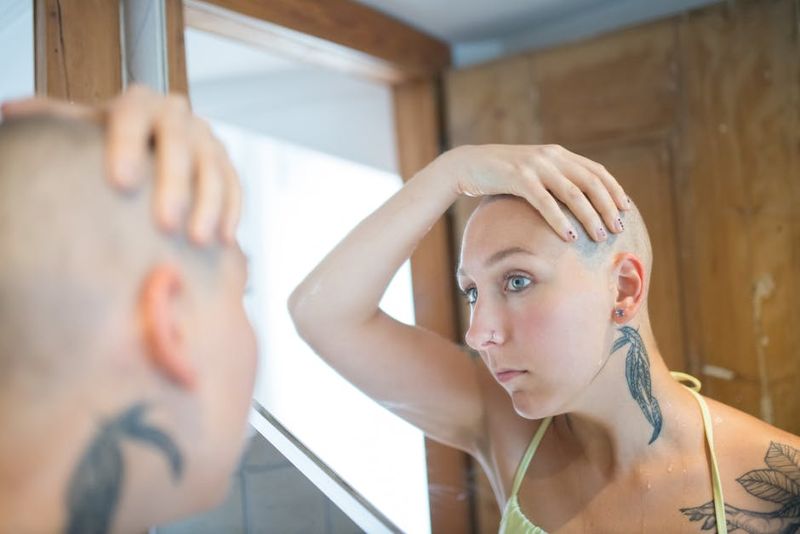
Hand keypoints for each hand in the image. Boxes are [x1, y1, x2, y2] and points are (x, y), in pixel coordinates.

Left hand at [1, 85, 239, 244]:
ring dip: (209, 203)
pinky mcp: (225, 162)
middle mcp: (176, 115)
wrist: (145, 154)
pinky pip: (235, 184)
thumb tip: (7, 113)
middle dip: (176, 184)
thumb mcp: (80, 131)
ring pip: (214, 166)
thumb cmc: (106, 148)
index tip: (120, 182)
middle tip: (165, 223)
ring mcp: (205, 138)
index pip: (135, 114)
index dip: (128, 145)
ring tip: (197, 239)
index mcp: (138, 103)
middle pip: (181, 143)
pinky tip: (224, 237)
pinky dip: (232, 210)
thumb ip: (52, 121)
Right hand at [434, 144, 630, 241]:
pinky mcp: (518, 178)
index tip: (625, 209)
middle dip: (607, 206)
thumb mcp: (534, 174)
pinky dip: (559, 219)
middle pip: (590, 182)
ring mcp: (535, 166)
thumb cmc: (502, 176)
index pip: (596, 170)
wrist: (468, 165)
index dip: (614, 189)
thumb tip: (578, 205)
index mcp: (558, 154)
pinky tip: (569, 236)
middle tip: (617, 228)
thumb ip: (554, 182)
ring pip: (572, 192)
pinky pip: (545, 201)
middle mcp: (551, 156)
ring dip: (589, 216)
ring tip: (598, 236)